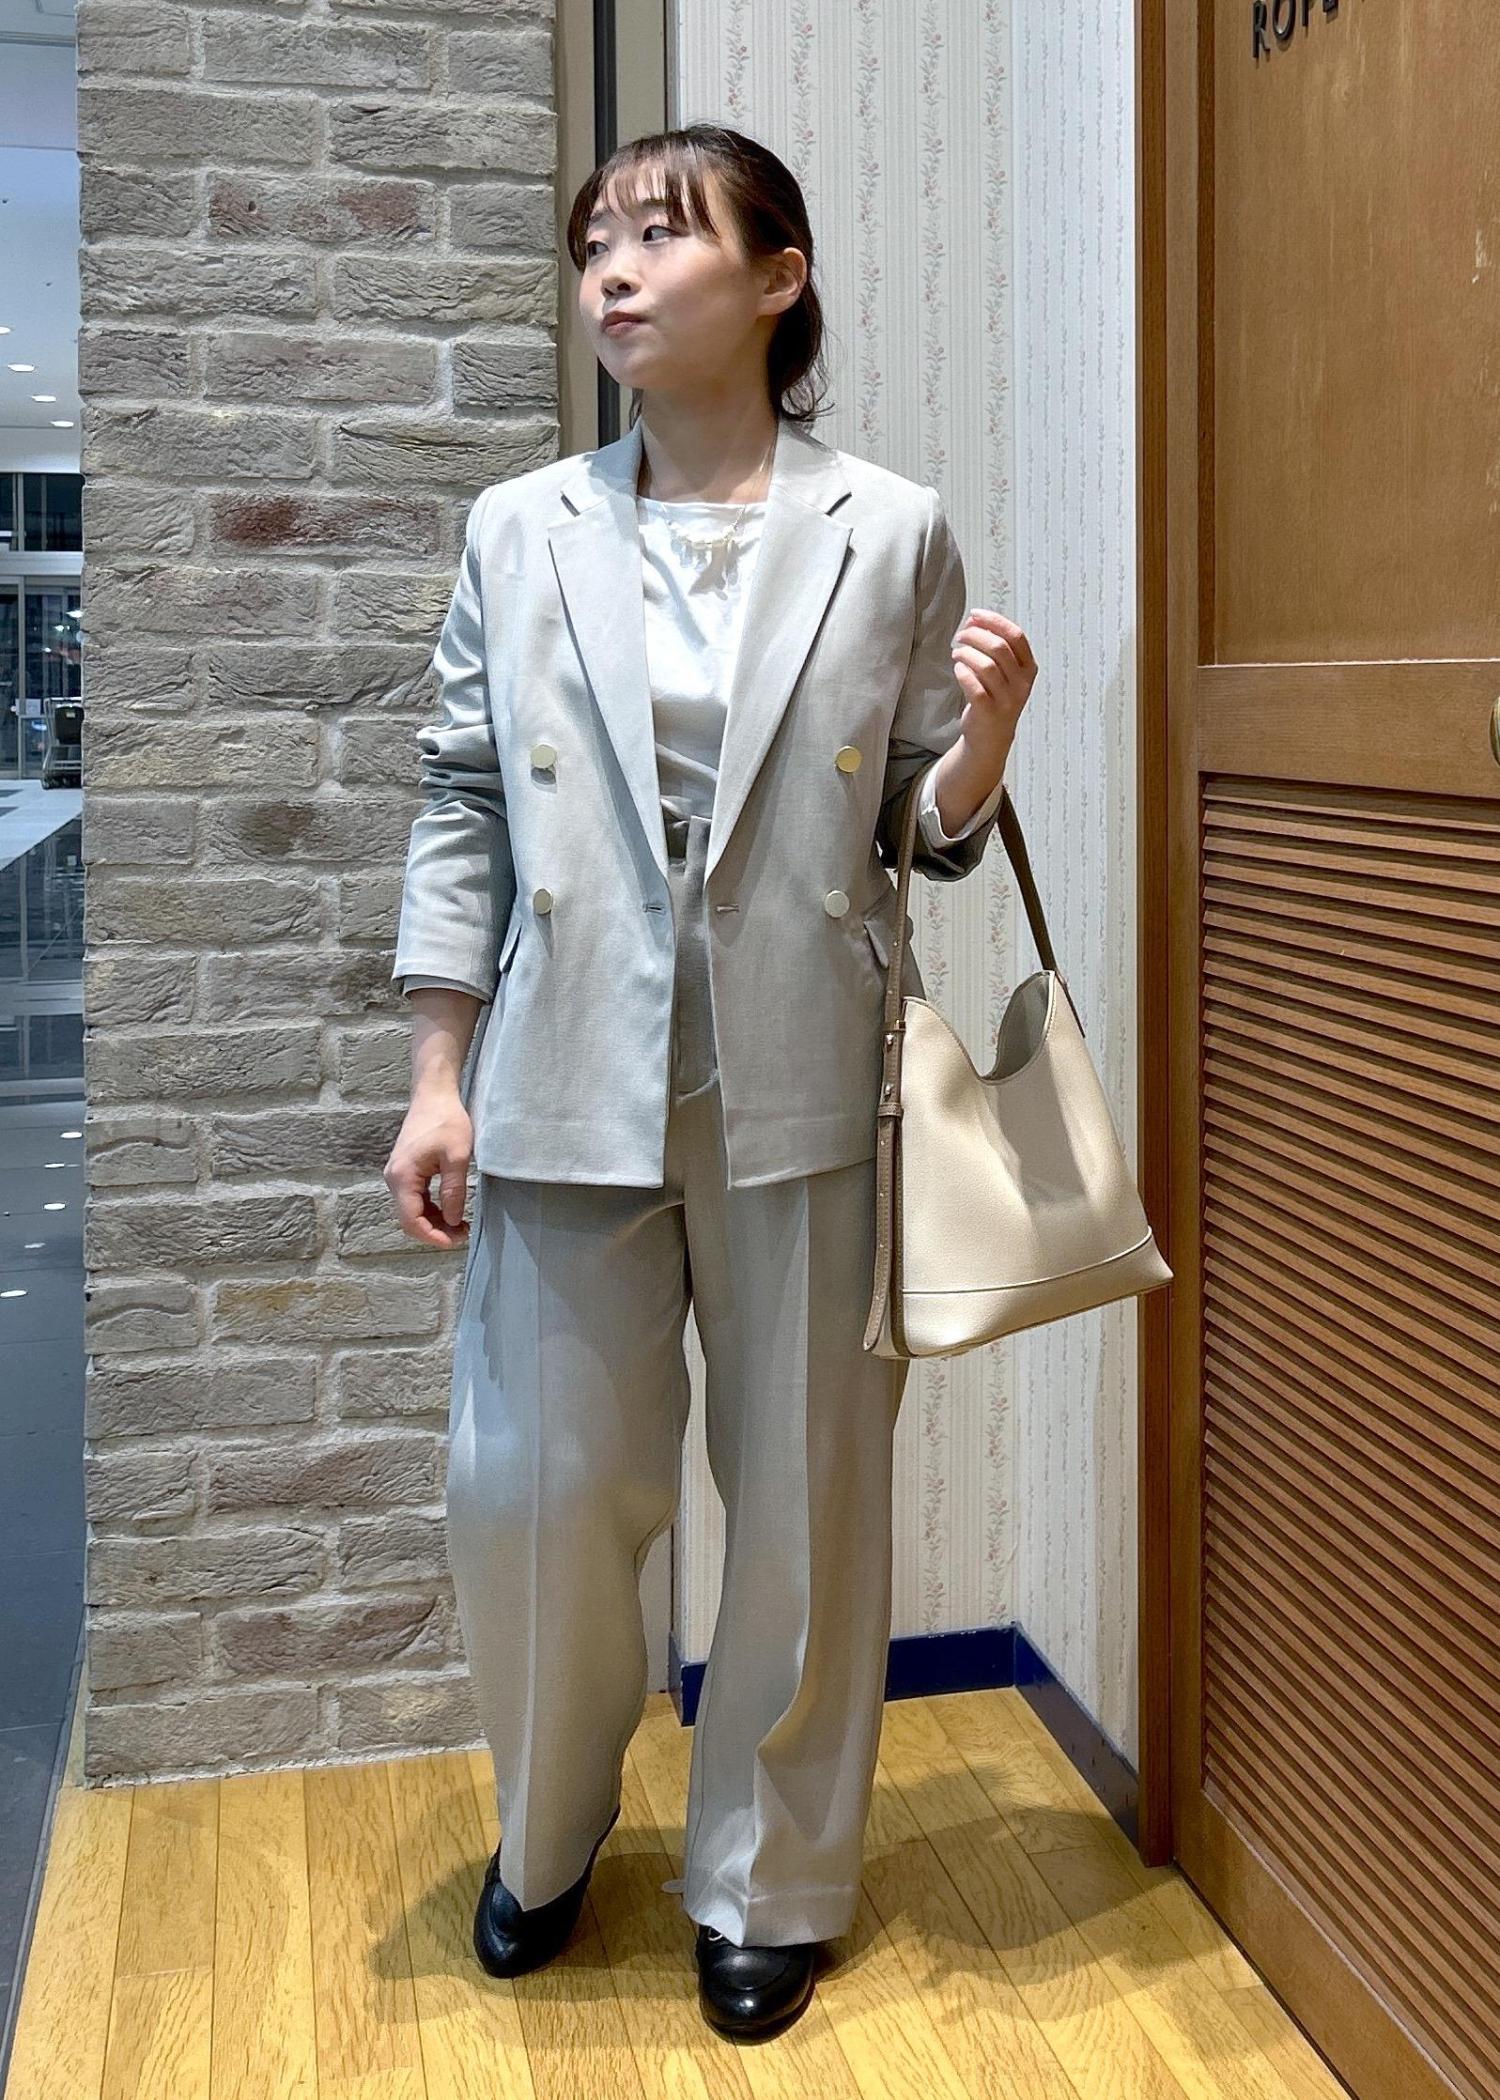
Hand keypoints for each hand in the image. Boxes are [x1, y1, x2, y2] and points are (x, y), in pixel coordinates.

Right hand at [384, 1089, 474, 1248]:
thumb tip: (453, 1221)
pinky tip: (451, 1211)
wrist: (433, 1095)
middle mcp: (394, 1179)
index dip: (432, 1236)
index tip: (455, 1241)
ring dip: (434, 1222)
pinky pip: (415, 1199)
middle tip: (462, 1234)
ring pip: (412, 1210)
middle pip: (409, 1218)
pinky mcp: (405, 1171)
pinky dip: (431, 1209)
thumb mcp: (457, 1157)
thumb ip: (454, 1191)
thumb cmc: (446, 1121)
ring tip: (460, 1225)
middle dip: (435, 1231)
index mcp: (403, 1177)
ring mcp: (397, 1175)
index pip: (411, 1220)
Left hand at [950, 606, 1036, 759]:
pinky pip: (973, 686)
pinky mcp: (988, 712)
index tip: (975, 615)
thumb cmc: (996, 697)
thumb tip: (975, 620)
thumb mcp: (1006, 672)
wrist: (991, 736)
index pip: (1015, 636)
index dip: (994, 621)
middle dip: (976, 635)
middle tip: (961, 635)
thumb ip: (996, 646)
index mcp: (1028, 668)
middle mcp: (1021, 684)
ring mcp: (1006, 699)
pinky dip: (963, 673)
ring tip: (957, 653)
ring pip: (985, 666)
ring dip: (966, 653)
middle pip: (999, 648)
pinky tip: (958, 669)